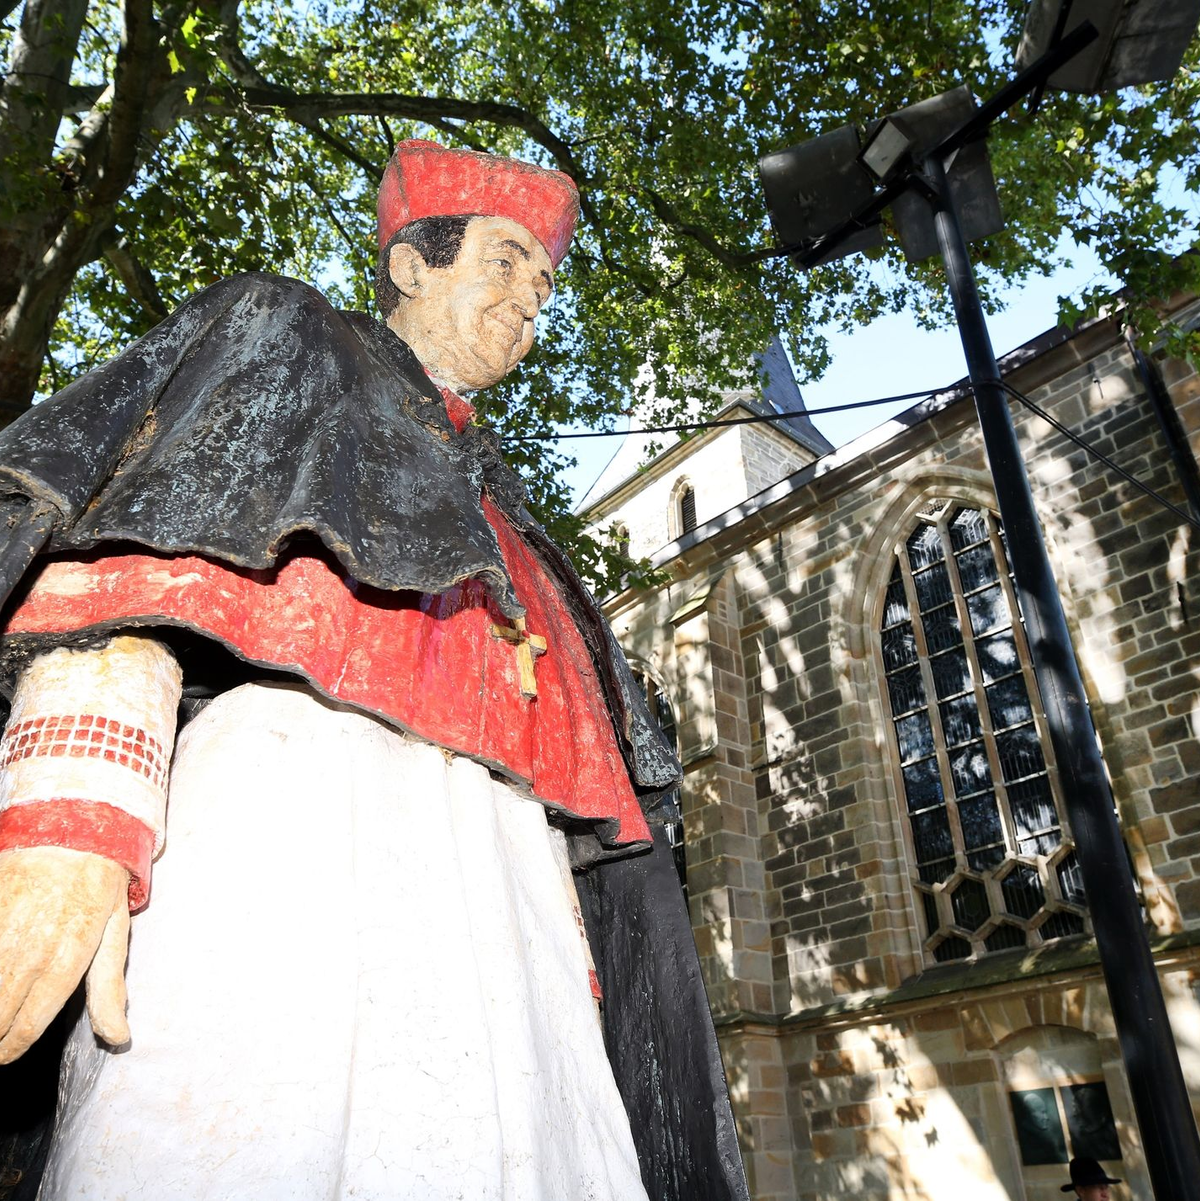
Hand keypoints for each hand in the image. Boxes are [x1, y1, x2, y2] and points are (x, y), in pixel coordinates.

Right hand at [0, 846, 130, 1063]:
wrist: (71, 828)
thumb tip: (118, 1036)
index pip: (27, 1024)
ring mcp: (0, 931)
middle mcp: (28, 950)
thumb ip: (109, 989)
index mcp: (65, 959)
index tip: (6, 1052)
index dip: (12, 1046)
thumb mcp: (115, 933)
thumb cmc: (97, 883)